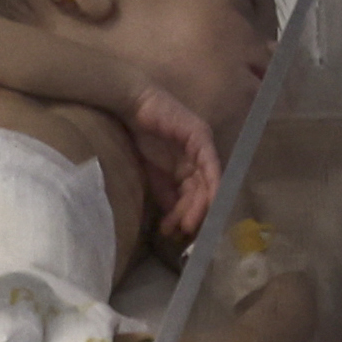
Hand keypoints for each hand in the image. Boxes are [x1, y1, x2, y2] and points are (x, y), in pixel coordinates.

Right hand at [120, 85, 231, 249]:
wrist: (129, 108)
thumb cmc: (138, 136)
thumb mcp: (152, 175)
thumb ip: (166, 194)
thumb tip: (174, 221)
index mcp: (187, 166)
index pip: (193, 194)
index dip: (187, 214)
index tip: (179, 233)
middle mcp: (198, 157)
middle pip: (202, 191)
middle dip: (193, 213)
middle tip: (184, 231)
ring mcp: (202, 145)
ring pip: (207, 181)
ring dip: (199, 205)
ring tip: (188, 223)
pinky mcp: (200, 135)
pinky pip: (210, 163)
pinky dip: (212, 182)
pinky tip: (209, 199)